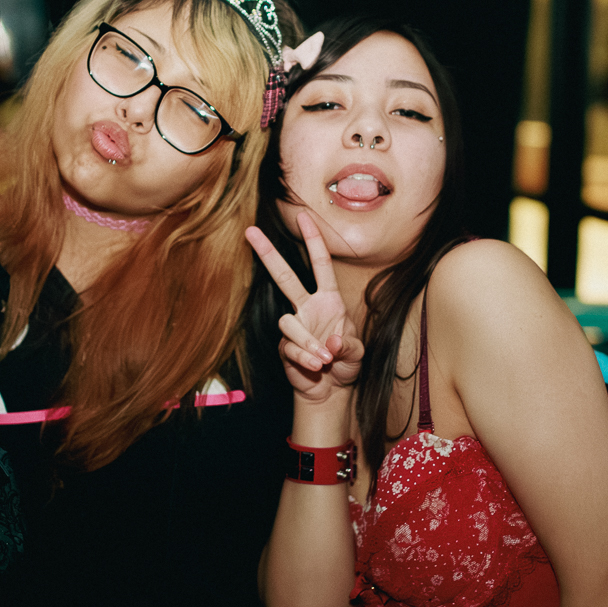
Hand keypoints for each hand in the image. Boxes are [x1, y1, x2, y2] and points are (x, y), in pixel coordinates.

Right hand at [246, 210, 362, 401]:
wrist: (332, 389)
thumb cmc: (346, 362)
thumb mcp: (357, 352)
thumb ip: (348, 345)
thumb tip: (331, 341)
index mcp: (329, 300)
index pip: (320, 265)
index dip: (313, 240)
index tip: (305, 216)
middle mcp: (308, 308)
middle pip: (284, 277)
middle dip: (267, 254)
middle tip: (250, 231)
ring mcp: (294, 326)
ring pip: (287, 322)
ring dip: (307, 341)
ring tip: (324, 359)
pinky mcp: (284, 347)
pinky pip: (289, 347)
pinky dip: (304, 357)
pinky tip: (316, 366)